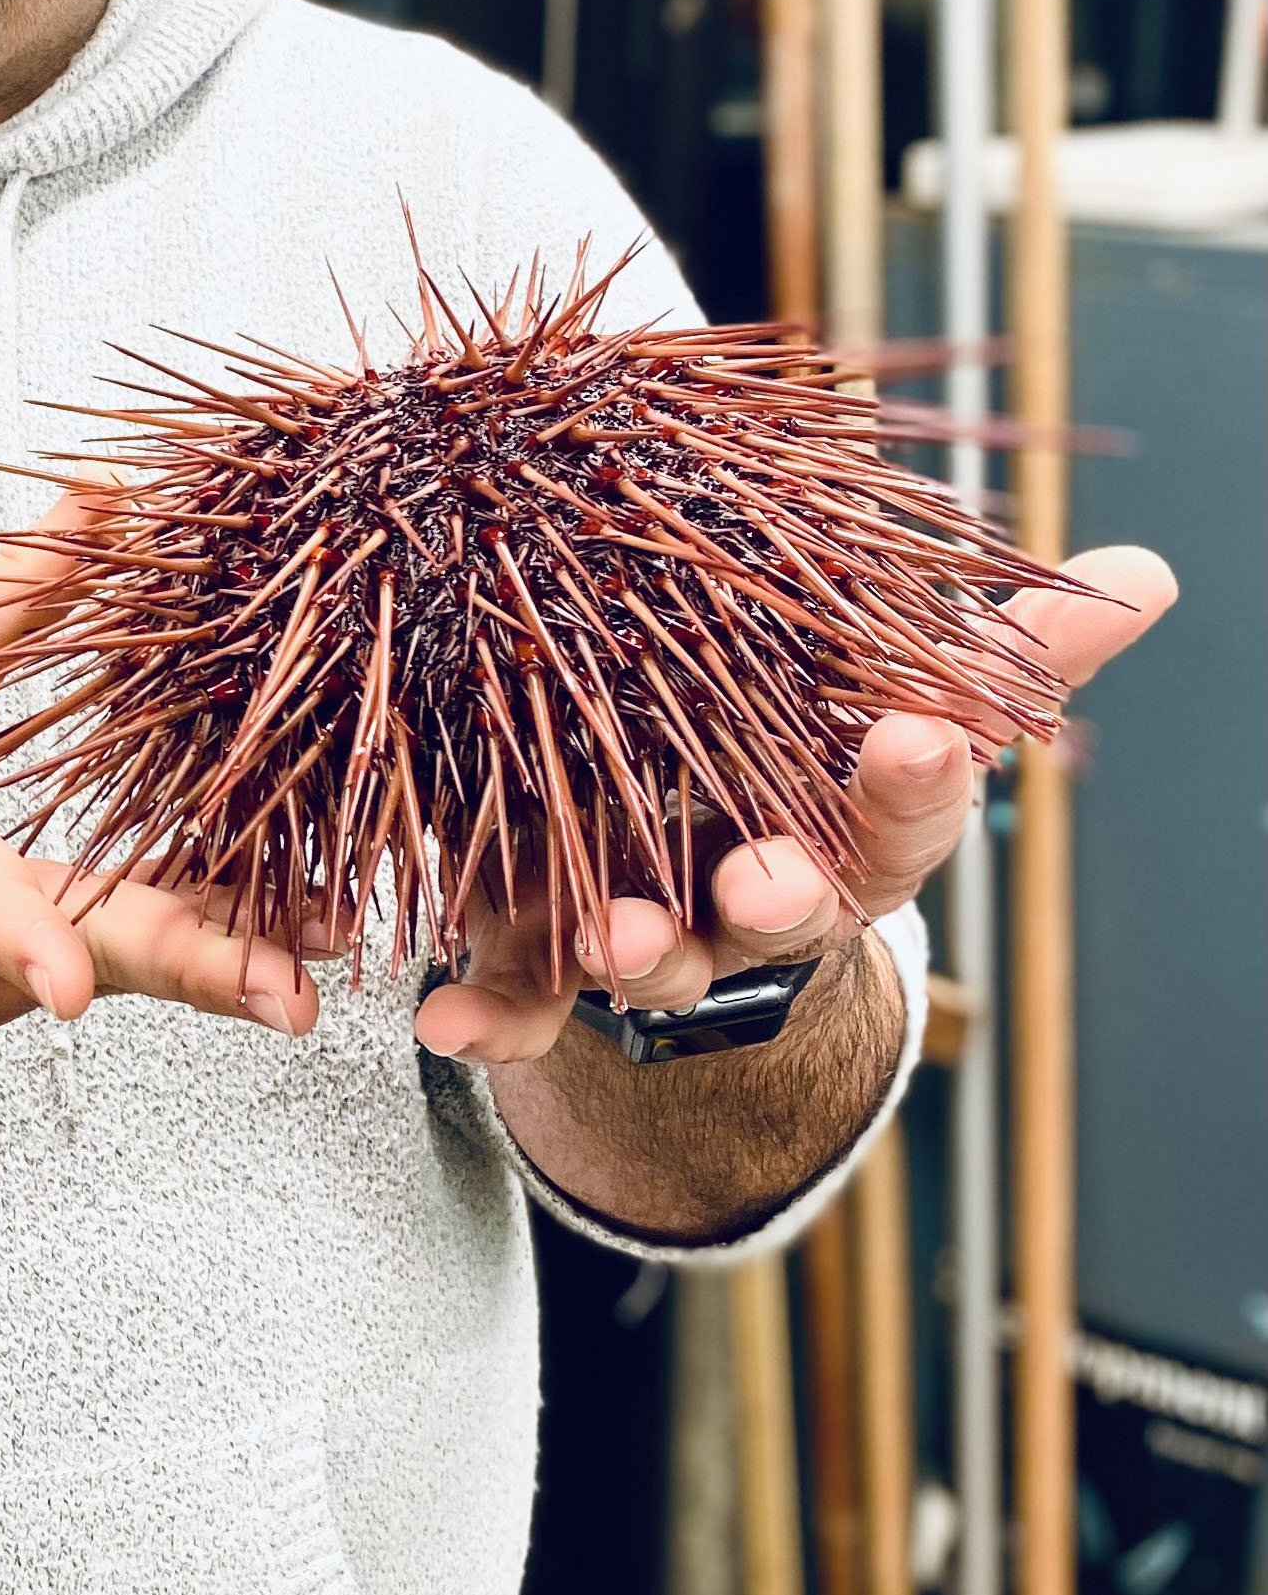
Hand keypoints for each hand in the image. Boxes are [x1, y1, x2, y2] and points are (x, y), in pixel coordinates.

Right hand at [0, 493, 319, 1039]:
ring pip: (100, 970)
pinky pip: (89, 971)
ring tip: (327, 933)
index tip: (69, 988)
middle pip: (65, 955)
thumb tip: (112, 495)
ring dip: (213, 950)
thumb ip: (14, 587)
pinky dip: (167, 943)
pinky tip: (257, 924)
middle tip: (294, 991)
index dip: (14, 931)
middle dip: (193, 972)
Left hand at [414, 543, 1175, 1066]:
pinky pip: (518, 997)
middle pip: (774, 908)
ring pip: (647, 956)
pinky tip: (445, 1018)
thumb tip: (1149, 576)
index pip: (901, 808)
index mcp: (848, 830)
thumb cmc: (807, 755)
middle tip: (759, 884)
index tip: (911, 736)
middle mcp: (752, 894)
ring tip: (611, 941)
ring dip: (631, 955)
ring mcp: (650, 926)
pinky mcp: (541, 946)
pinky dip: (486, 1017)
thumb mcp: (904, 695)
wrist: (683, 855)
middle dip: (768, 900)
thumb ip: (1008, 653)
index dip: (909, 779)